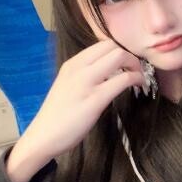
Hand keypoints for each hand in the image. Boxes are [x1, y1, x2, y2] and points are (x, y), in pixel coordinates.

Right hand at [6, 39, 144, 181]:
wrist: (43, 137)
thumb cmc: (58, 115)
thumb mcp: (69, 85)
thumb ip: (86, 75)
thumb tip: (110, 70)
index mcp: (72, 64)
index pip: (102, 44)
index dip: (120, 51)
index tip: (127, 64)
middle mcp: (78, 68)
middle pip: (113, 46)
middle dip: (130, 56)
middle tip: (136, 70)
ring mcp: (86, 82)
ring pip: (120, 57)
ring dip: (136, 65)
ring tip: (139, 78)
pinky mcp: (95, 99)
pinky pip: (123, 79)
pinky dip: (136, 79)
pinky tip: (138, 86)